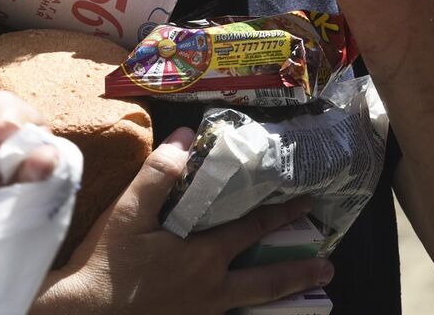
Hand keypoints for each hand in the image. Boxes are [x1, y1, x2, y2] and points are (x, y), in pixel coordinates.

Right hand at [34, 130, 332, 313]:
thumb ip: (159, 176)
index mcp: (203, 256)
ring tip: (302, 292)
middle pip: (266, 281)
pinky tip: (241, 312)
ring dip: (278, 297)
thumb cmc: (105, 266)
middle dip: (299, 271)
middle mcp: (212, 290)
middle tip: (328, 266)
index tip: (307, 204)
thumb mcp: (128, 214)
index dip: (280, 214)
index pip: (251, 228)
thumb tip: (185, 137)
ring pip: (250, 306)